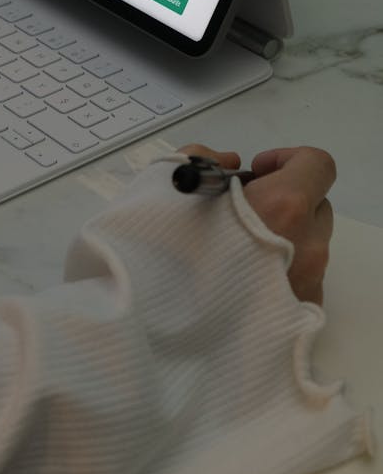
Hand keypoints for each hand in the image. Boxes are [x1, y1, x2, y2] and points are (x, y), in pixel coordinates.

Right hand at [179, 144, 334, 303]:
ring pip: (310, 243)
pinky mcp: (303, 313)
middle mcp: (308, 244)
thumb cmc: (168, 246)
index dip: (287, 158)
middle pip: (316, 205)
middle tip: (241, 210)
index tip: (256, 171)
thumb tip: (231, 165)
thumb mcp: (172, 179)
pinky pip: (303, 276)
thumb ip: (207, 157)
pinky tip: (242, 278)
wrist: (156, 315)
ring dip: (282, 235)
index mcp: (284, 205)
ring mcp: (310, 282)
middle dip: (284, 199)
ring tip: (237, 249)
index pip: (317, 165)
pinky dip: (280, 269)